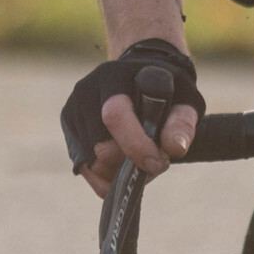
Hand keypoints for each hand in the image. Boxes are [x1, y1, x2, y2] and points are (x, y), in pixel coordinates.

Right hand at [82, 91, 202, 195]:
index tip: (157, 163)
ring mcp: (73, 112)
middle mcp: (86, 92)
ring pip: (92, 164)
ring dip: (120, 172)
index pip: (115, 115)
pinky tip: (125, 166)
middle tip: (155, 160)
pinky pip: (86, 169)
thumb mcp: (183, 100)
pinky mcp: (70, 131)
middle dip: (130, 163)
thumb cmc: (164, 91)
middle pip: (101, 148)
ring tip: (141, 158)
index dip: (136, 145)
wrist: (139, 79)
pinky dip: (107, 177)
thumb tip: (174, 148)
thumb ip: (182, 123)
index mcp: (113, 76)